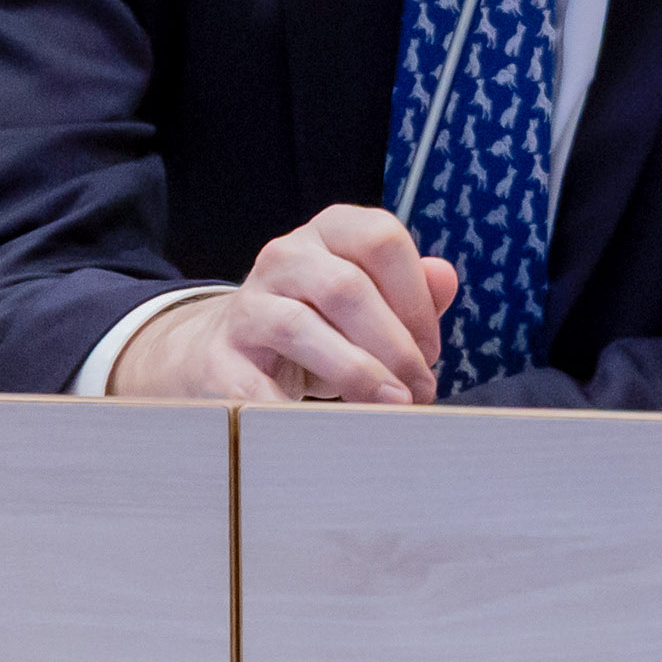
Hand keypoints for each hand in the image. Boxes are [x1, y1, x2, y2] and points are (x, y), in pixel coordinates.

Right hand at [110, 205, 460, 402]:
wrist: (227, 350)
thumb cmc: (322, 325)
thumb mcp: (373, 301)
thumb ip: (415, 292)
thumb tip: (444, 278)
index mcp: (331, 231)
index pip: (381, 240)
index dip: (416, 299)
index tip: (430, 351)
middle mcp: (285, 256)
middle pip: (347, 288)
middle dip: (395, 346)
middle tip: (420, 389)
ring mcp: (246, 303)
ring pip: (299, 327)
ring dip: (355, 373)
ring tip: (389, 406)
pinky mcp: (217, 356)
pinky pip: (254, 384)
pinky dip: (294, 410)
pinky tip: (327, 430)